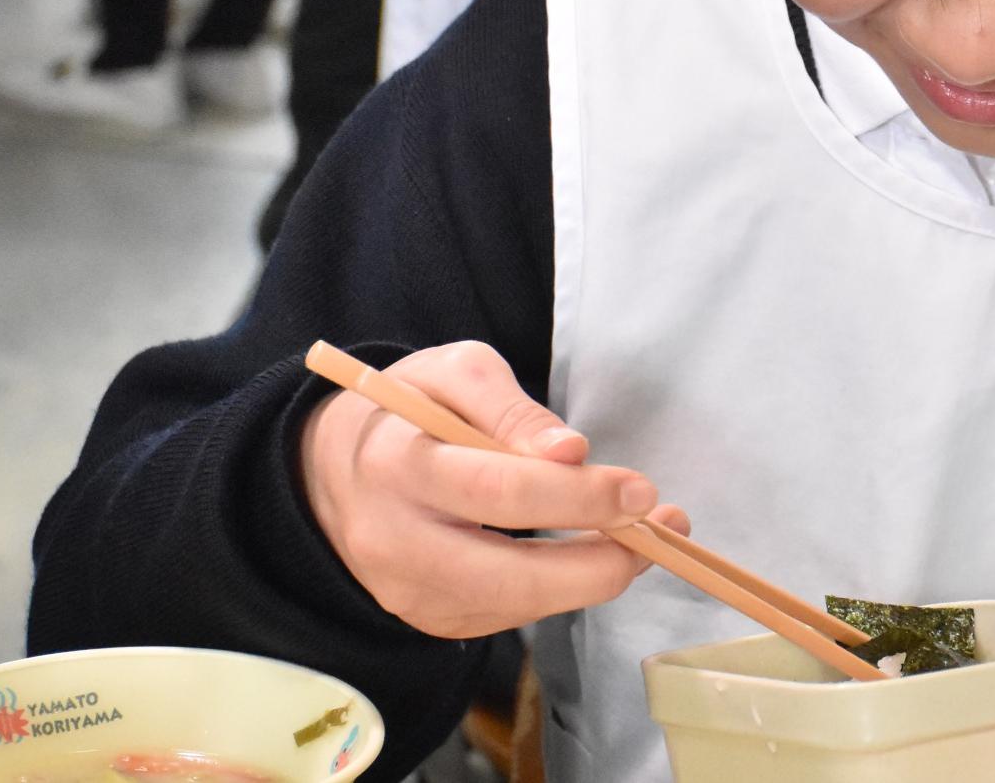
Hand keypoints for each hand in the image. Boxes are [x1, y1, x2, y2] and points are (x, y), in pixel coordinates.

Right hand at [301, 341, 688, 638]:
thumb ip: (511, 408)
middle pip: (508, 573)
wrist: (333, 472)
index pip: (493, 492)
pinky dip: (562, 589)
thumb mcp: (453, 372)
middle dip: (597, 561)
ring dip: (594, 577)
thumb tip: (570, 453)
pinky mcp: (431, 621)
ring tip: (646, 538)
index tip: (640, 490)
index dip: (574, 497)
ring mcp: (409, 595)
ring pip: (518, 605)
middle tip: (661, 530)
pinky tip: (594, 553)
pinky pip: (511, 614)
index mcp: (395, 467)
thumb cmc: (407, 410)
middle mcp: (395, 544)